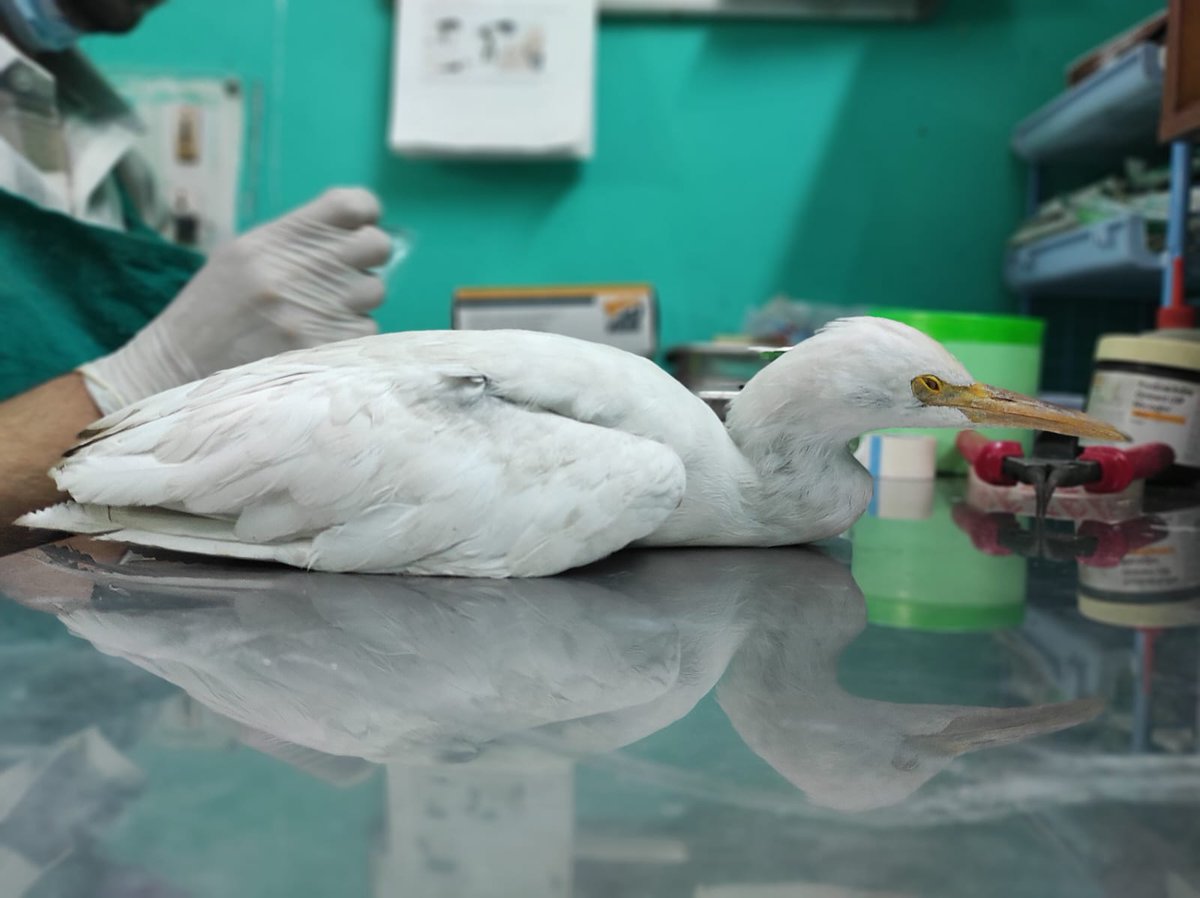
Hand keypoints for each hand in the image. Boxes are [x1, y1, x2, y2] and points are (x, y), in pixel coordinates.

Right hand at [80, 187, 391, 413]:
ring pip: (374, 293)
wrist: (179, 367)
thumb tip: (353, 236)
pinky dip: (347, 338)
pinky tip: (315, 343)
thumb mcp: (243, 257)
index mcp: (277, 238)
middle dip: (366, 260)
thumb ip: (297, 242)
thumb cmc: (215, 309)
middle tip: (343, 278)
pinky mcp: (325, 349)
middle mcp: (300, 268)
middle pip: (376, 246)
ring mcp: (315, 311)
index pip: (352, 205)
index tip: (357, 231)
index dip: (365, 215)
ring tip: (317, 315)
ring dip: (355, 303)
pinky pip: (365, 333)